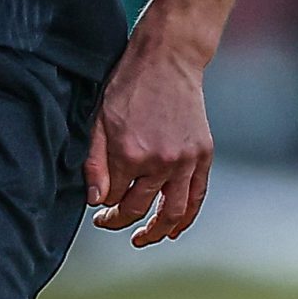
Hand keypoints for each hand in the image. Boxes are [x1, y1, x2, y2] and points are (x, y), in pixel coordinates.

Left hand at [83, 31, 213, 247]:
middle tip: (110, 221)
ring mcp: (185, 160)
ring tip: (142, 239)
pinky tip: (173, 230)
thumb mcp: (99, 121)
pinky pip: (196, 196)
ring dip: (156, 232)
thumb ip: (95, 164)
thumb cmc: (128, 86)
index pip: (114, 198)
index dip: (104, 209)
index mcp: (130, 153)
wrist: (168, 59)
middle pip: (139, 207)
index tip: (98, 212)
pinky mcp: (203, 155)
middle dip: (121, 220)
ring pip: (172, 211)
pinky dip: (186, 218)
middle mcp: (160, 161)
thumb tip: (97, 201)